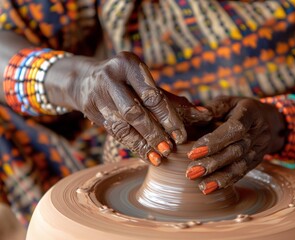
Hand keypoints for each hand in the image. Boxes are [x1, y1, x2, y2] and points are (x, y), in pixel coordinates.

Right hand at [68, 52, 208, 165]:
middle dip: (154, 133)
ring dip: (142, 144)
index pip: (152, 95)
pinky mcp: (91, 111)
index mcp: (128, 64)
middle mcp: (111, 78)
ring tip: (159, 158)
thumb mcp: (146, 82)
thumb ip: (173, 99)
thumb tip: (205, 115)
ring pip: (122, 126)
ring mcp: (98, 95)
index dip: (168, 118)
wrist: (84, 80)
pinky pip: (114, 133)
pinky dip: (132, 146)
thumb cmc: (127, 81)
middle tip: (170, 149)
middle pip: (135, 112)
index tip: (181, 136)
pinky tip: (146, 156)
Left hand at [185, 96, 285, 193]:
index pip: (235, 128)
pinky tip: (211, 188)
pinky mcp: (258, 160)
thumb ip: (212, 108)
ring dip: (220, 177)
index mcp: (250, 112)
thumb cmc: (237, 109)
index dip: (215, 141)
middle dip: (213, 162)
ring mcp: (261, 147)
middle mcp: (259, 131)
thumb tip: (196, 113)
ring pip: (241, 165)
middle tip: (192, 172)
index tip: (194, 152)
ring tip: (202, 186)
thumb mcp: (227, 102)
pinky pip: (243, 172)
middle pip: (237, 150)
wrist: (266, 119)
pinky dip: (226, 181)